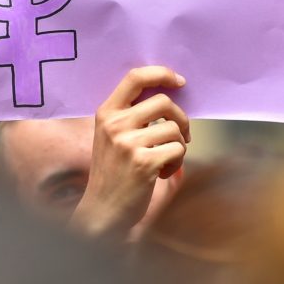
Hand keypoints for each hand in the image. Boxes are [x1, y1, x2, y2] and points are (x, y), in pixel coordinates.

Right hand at [70, 67, 189, 238]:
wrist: (101, 210)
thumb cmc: (112, 172)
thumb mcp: (111, 136)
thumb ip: (131, 115)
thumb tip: (170, 95)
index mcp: (106, 113)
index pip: (135, 77)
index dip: (162, 73)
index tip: (180, 81)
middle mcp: (115, 124)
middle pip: (164, 102)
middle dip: (182, 119)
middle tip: (182, 136)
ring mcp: (128, 143)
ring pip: (174, 129)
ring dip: (178, 146)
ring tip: (164, 161)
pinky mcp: (144, 163)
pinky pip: (178, 150)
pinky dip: (177, 163)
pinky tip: (162, 173)